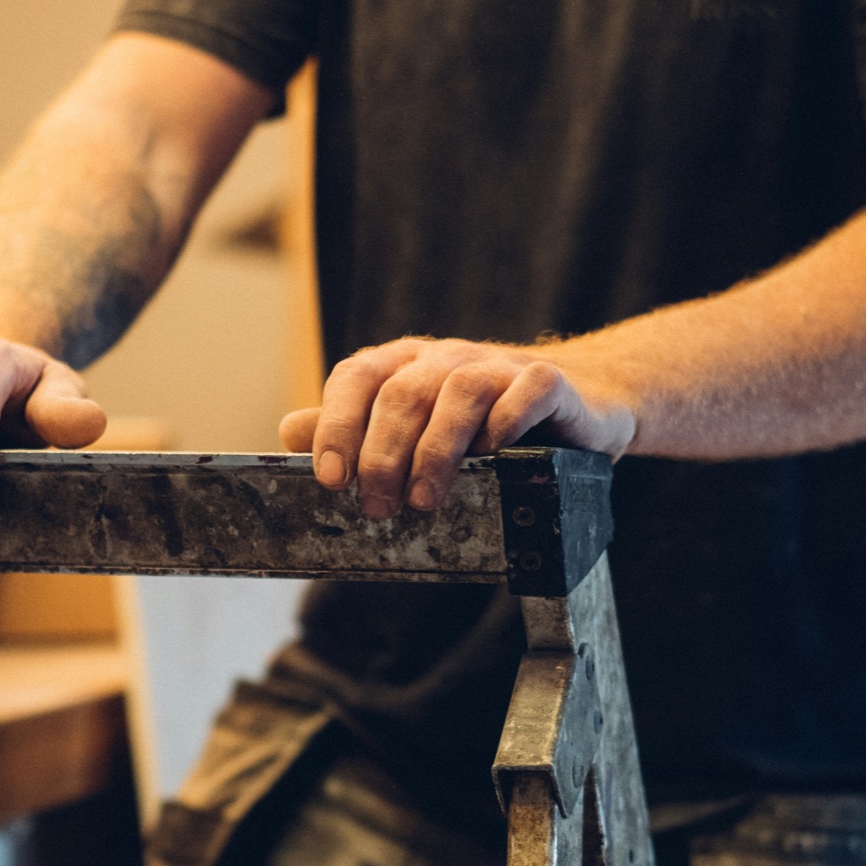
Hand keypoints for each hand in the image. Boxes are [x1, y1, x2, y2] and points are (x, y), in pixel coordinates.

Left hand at [279, 336, 634, 516]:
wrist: (576, 401)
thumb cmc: (484, 422)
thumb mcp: (415, 425)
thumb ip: (356, 428)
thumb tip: (290, 431)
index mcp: (407, 364)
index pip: (358, 377)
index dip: (338, 425)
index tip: (331, 478)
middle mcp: (448, 358)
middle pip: (404, 392)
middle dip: (384, 455)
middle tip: (379, 506)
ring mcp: (500, 366)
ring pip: (459, 391)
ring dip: (436, 450)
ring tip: (424, 500)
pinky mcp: (548, 382)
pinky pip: (525, 392)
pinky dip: (505, 423)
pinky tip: (493, 456)